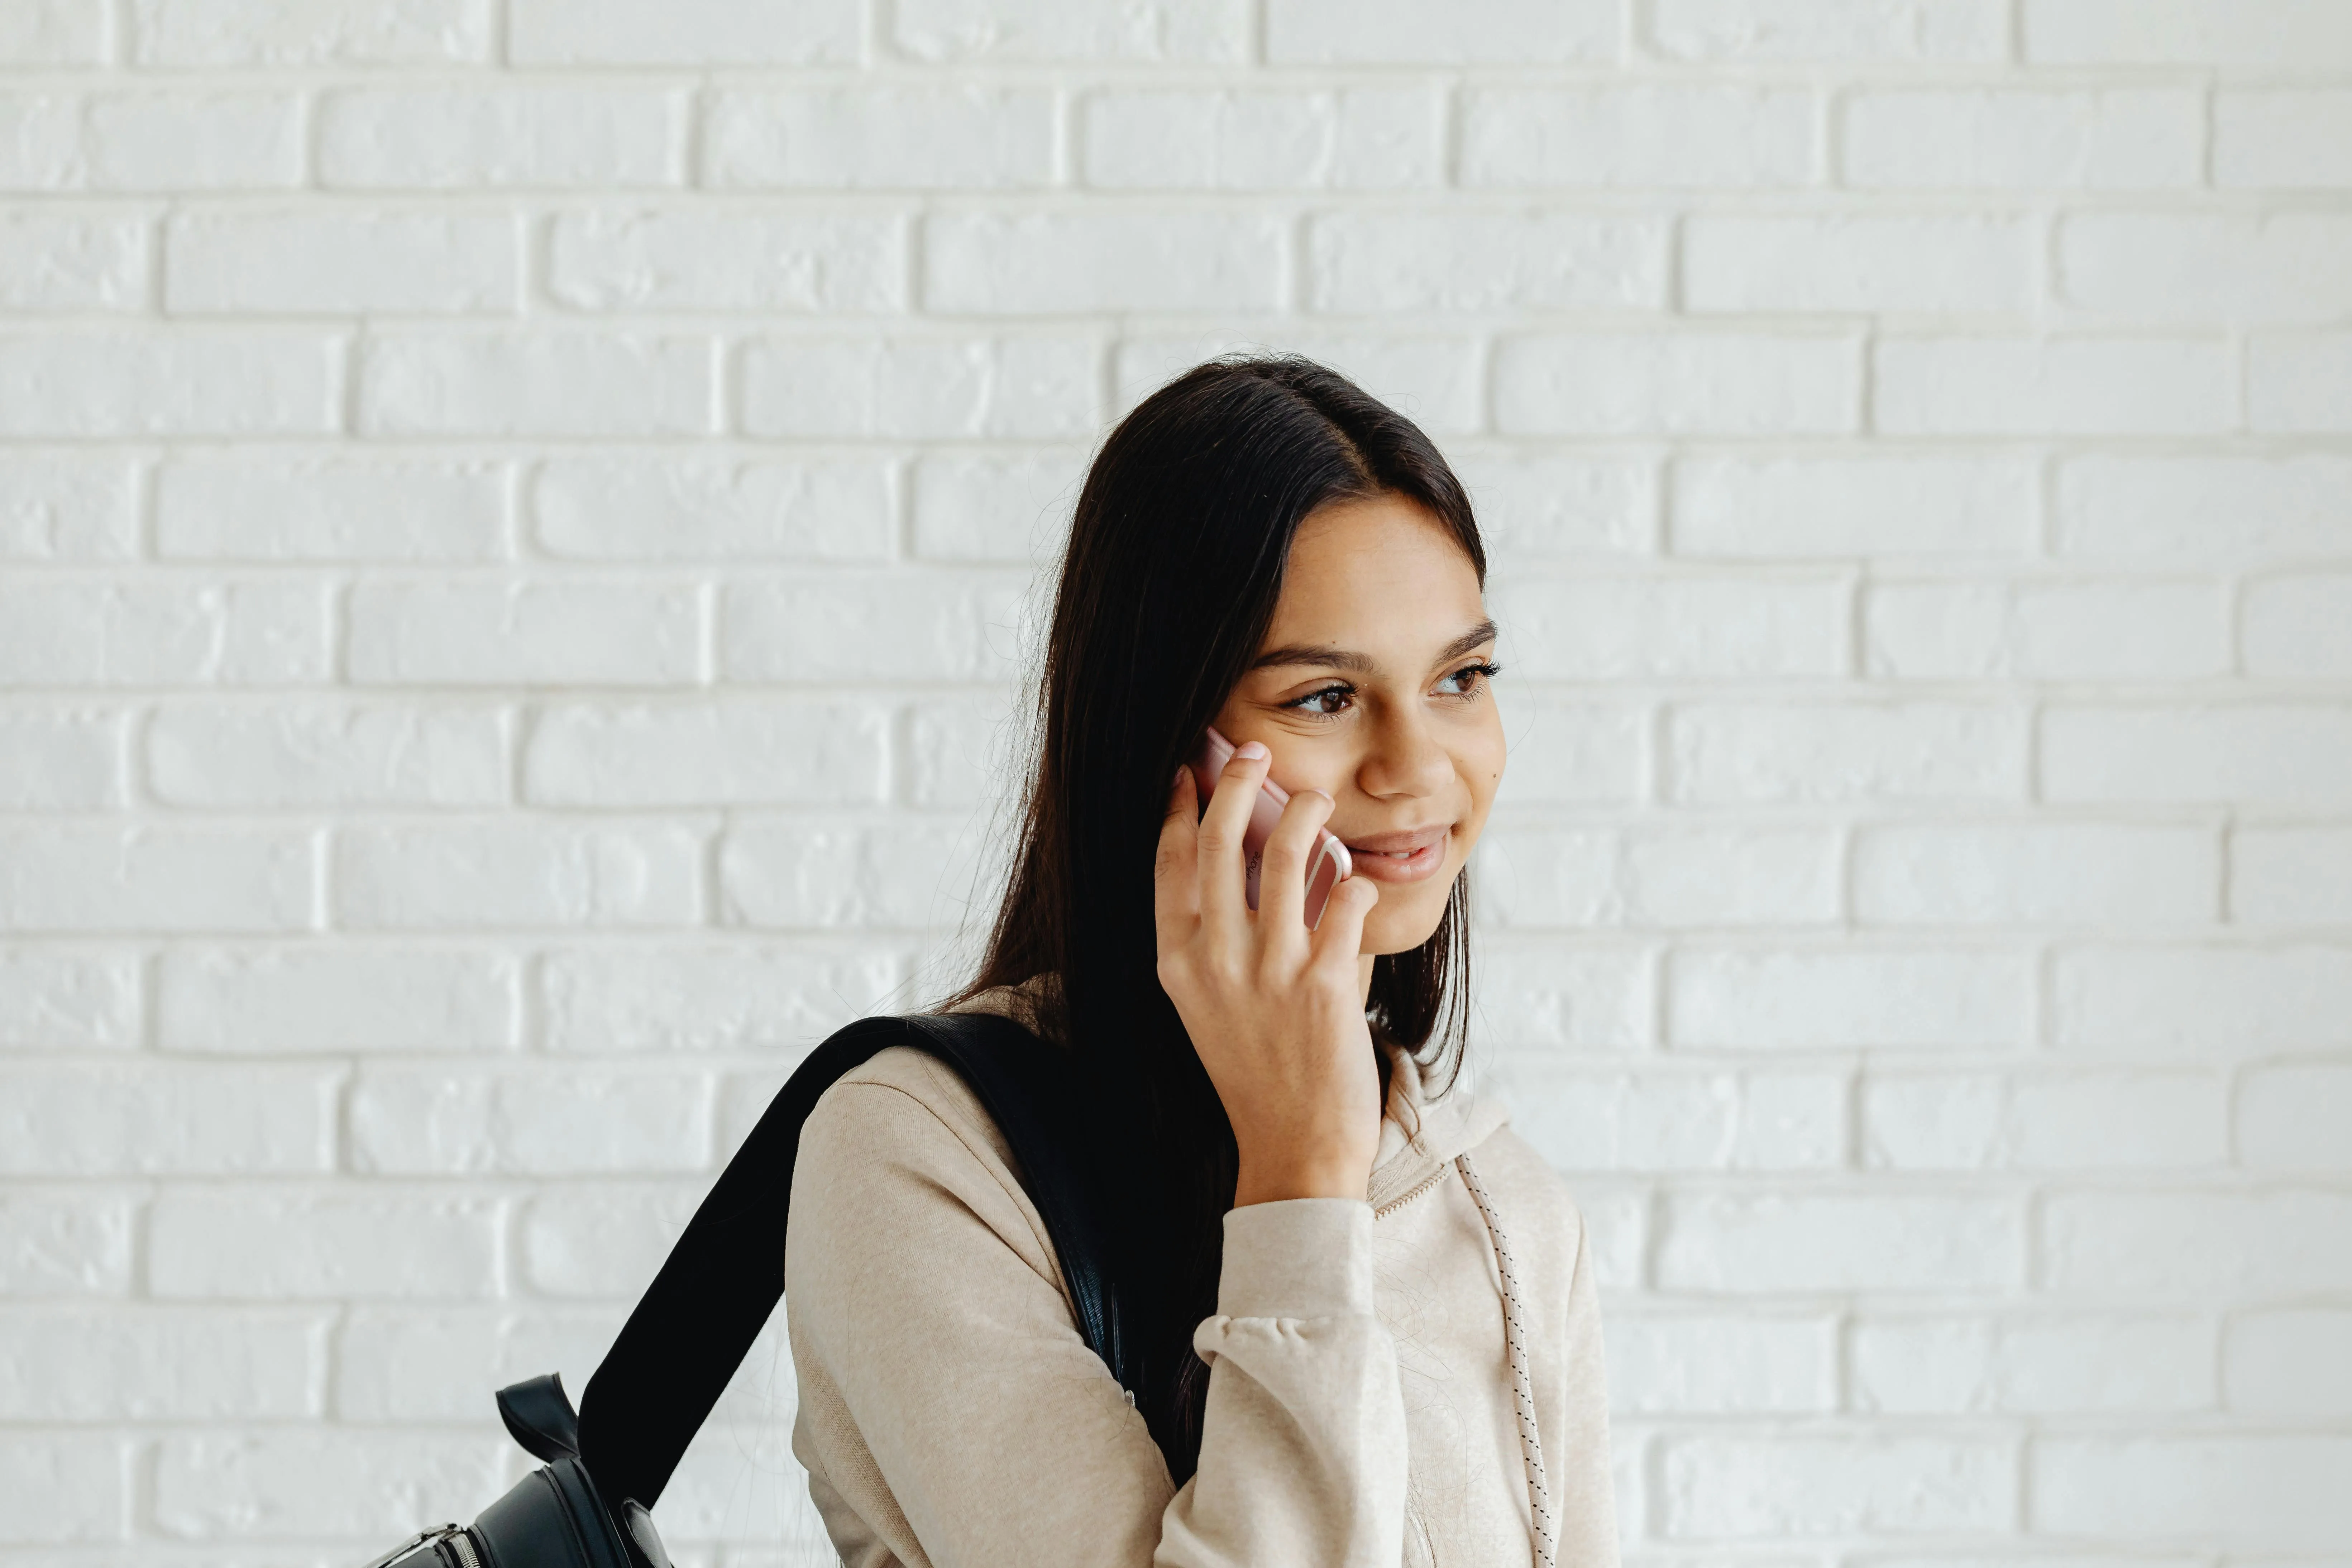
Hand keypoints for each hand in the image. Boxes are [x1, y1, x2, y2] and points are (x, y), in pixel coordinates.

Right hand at [1154, 742, 1383, 1207]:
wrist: (1294, 1149)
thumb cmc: (1256, 1074)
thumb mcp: (1209, 1006)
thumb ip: (1217, 941)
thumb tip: (1243, 863)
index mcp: (1178, 963)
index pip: (1169, 863)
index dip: (1178, 807)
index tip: (1190, 770)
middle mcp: (1216, 961)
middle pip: (1219, 842)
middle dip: (1236, 782)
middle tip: (1255, 752)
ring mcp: (1270, 971)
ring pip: (1288, 854)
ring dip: (1305, 812)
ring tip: (1316, 799)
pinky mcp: (1325, 984)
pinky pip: (1346, 901)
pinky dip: (1356, 881)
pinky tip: (1359, 882)